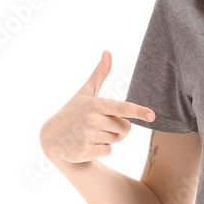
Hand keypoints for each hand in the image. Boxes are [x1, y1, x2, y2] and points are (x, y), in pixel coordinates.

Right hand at [39, 50, 154, 163]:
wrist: (52, 137)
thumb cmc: (73, 112)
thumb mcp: (85, 93)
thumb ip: (99, 74)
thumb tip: (107, 51)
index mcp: (95, 104)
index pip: (121, 108)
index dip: (138, 111)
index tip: (152, 115)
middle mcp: (91, 119)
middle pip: (124, 128)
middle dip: (117, 129)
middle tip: (99, 126)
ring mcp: (87, 136)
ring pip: (116, 140)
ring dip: (107, 139)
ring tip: (90, 134)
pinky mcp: (85, 151)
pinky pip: (108, 151)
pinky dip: (101, 150)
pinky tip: (87, 144)